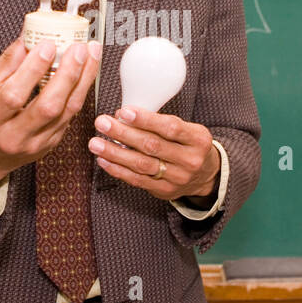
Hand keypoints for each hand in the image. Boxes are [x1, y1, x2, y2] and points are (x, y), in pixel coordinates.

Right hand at [0, 33, 101, 200]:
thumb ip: (6, 63)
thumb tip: (28, 36)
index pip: (14, 95)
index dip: (33, 69)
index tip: (48, 45)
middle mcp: (14, 135)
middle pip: (48, 106)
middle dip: (67, 74)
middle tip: (78, 49)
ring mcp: (36, 143)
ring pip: (67, 111)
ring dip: (83, 79)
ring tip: (90, 54)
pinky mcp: (52, 143)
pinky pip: (72, 115)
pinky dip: (81, 90)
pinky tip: (87, 71)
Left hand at [89, 107, 219, 201]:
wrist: (205, 175)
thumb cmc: (189, 145)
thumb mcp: (186, 130)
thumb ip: (160, 123)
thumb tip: (123, 115)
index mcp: (198, 139)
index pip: (170, 128)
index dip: (145, 120)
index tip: (124, 112)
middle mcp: (189, 160)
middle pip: (152, 146)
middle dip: (123, 133)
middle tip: (102, 123)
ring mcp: (177, 178)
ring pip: (141, 164)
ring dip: (115, 153)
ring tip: (96, 143)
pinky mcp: (164, 191)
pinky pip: (137, 180)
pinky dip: (118, 169)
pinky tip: (104, 160)